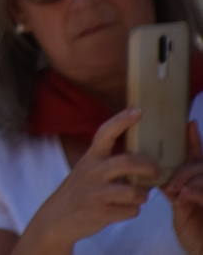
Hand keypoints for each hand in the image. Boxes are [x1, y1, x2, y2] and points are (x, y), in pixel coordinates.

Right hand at [18, 108, 160, 252]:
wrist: (57, 217)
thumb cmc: (80, 191)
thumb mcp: (87, 170)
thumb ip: (109, 164)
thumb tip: (141, 162)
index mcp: (90, 158)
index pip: (105, 133)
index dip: (122, 120)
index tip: (139, 111)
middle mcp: (92, 172)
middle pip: (127, 162)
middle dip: (148, 167)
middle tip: (157, 170)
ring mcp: (96, 193)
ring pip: (134, 192)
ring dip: (142, 196)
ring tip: (138, 196)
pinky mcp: (100, 212)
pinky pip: (131, 211)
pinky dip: (132, 211)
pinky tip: (123, 209)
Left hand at [164, 121, 202, 252]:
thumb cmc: (195, 233)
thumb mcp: (182, 209)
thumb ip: (174, 189)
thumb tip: (158, 174)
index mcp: (201, 182)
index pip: (198, 158)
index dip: (194, 141)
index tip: (189, 124)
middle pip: (200, 165)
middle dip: (185, 171)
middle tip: (172, 184)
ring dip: (190, 181)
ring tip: (179, 192)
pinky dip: (197, 191)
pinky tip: (186, 196)